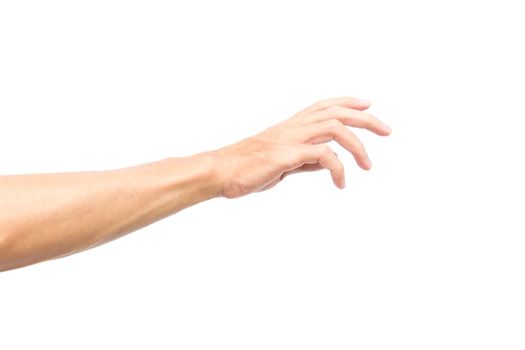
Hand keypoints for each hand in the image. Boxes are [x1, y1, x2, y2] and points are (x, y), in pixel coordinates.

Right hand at [207, 97, 391, 198]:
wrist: (222, 171)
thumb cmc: (247, 168)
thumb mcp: (282, 161)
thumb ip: (305, 159)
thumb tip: (328, 161)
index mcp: (291, 125)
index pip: (324, 105)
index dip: (347, 101)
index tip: (367, 104)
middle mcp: (293, 126)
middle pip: (336, 112)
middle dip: (365, 118)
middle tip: (387, 130)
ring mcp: (291, 138)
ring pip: (334, 127)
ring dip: (358, 145)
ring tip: (368, 165)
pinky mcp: (288, 154)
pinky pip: (324, 155)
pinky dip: (339, 169)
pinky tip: (341, 184)